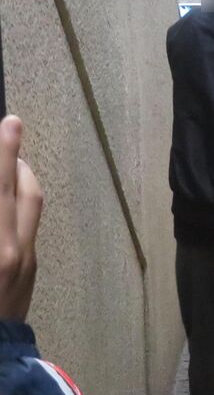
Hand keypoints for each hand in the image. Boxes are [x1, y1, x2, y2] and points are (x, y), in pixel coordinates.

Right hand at [0, 116, 42, 320]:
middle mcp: (14, 250)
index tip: (10, 121)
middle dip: (13, 159)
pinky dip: (16, 204)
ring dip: (17, 180)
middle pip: (23, 190)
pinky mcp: (29, 273)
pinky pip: (27, 225)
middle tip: (6, 134)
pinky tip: (2, 203)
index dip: (3, 153)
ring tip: (4, 165)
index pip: (0, 187)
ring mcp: (26, 262)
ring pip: (30, 206)